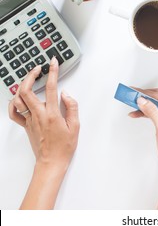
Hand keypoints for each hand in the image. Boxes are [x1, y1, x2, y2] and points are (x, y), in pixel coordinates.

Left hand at [8, 57, 79, 208]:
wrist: (51, 162)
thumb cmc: (64, 147)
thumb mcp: (75, 127)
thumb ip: (72, 108)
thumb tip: (66, 94)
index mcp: (52, 114)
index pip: (50, 88)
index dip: (52, 72)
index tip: (53, 63)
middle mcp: (38, 115)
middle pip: (27, 90)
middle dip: (31, 75)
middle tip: (38, 68)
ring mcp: (29, 120)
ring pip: (18, 98)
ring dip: (22, 86)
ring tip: (30, 79)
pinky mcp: (25, 125)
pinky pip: (13, 113)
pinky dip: (13, 103)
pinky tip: (18, 98)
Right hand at [129, 88, 157, 208]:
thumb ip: (152, 112)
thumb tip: (143, 100)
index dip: (146, 94)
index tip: (135, 92)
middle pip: (157, 99)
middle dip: (144, 97)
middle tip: (131, 94)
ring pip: (154, 106)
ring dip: (143, 105)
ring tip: (130, 103)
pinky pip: (154, 113)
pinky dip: (145, 113)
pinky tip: (136, 113)